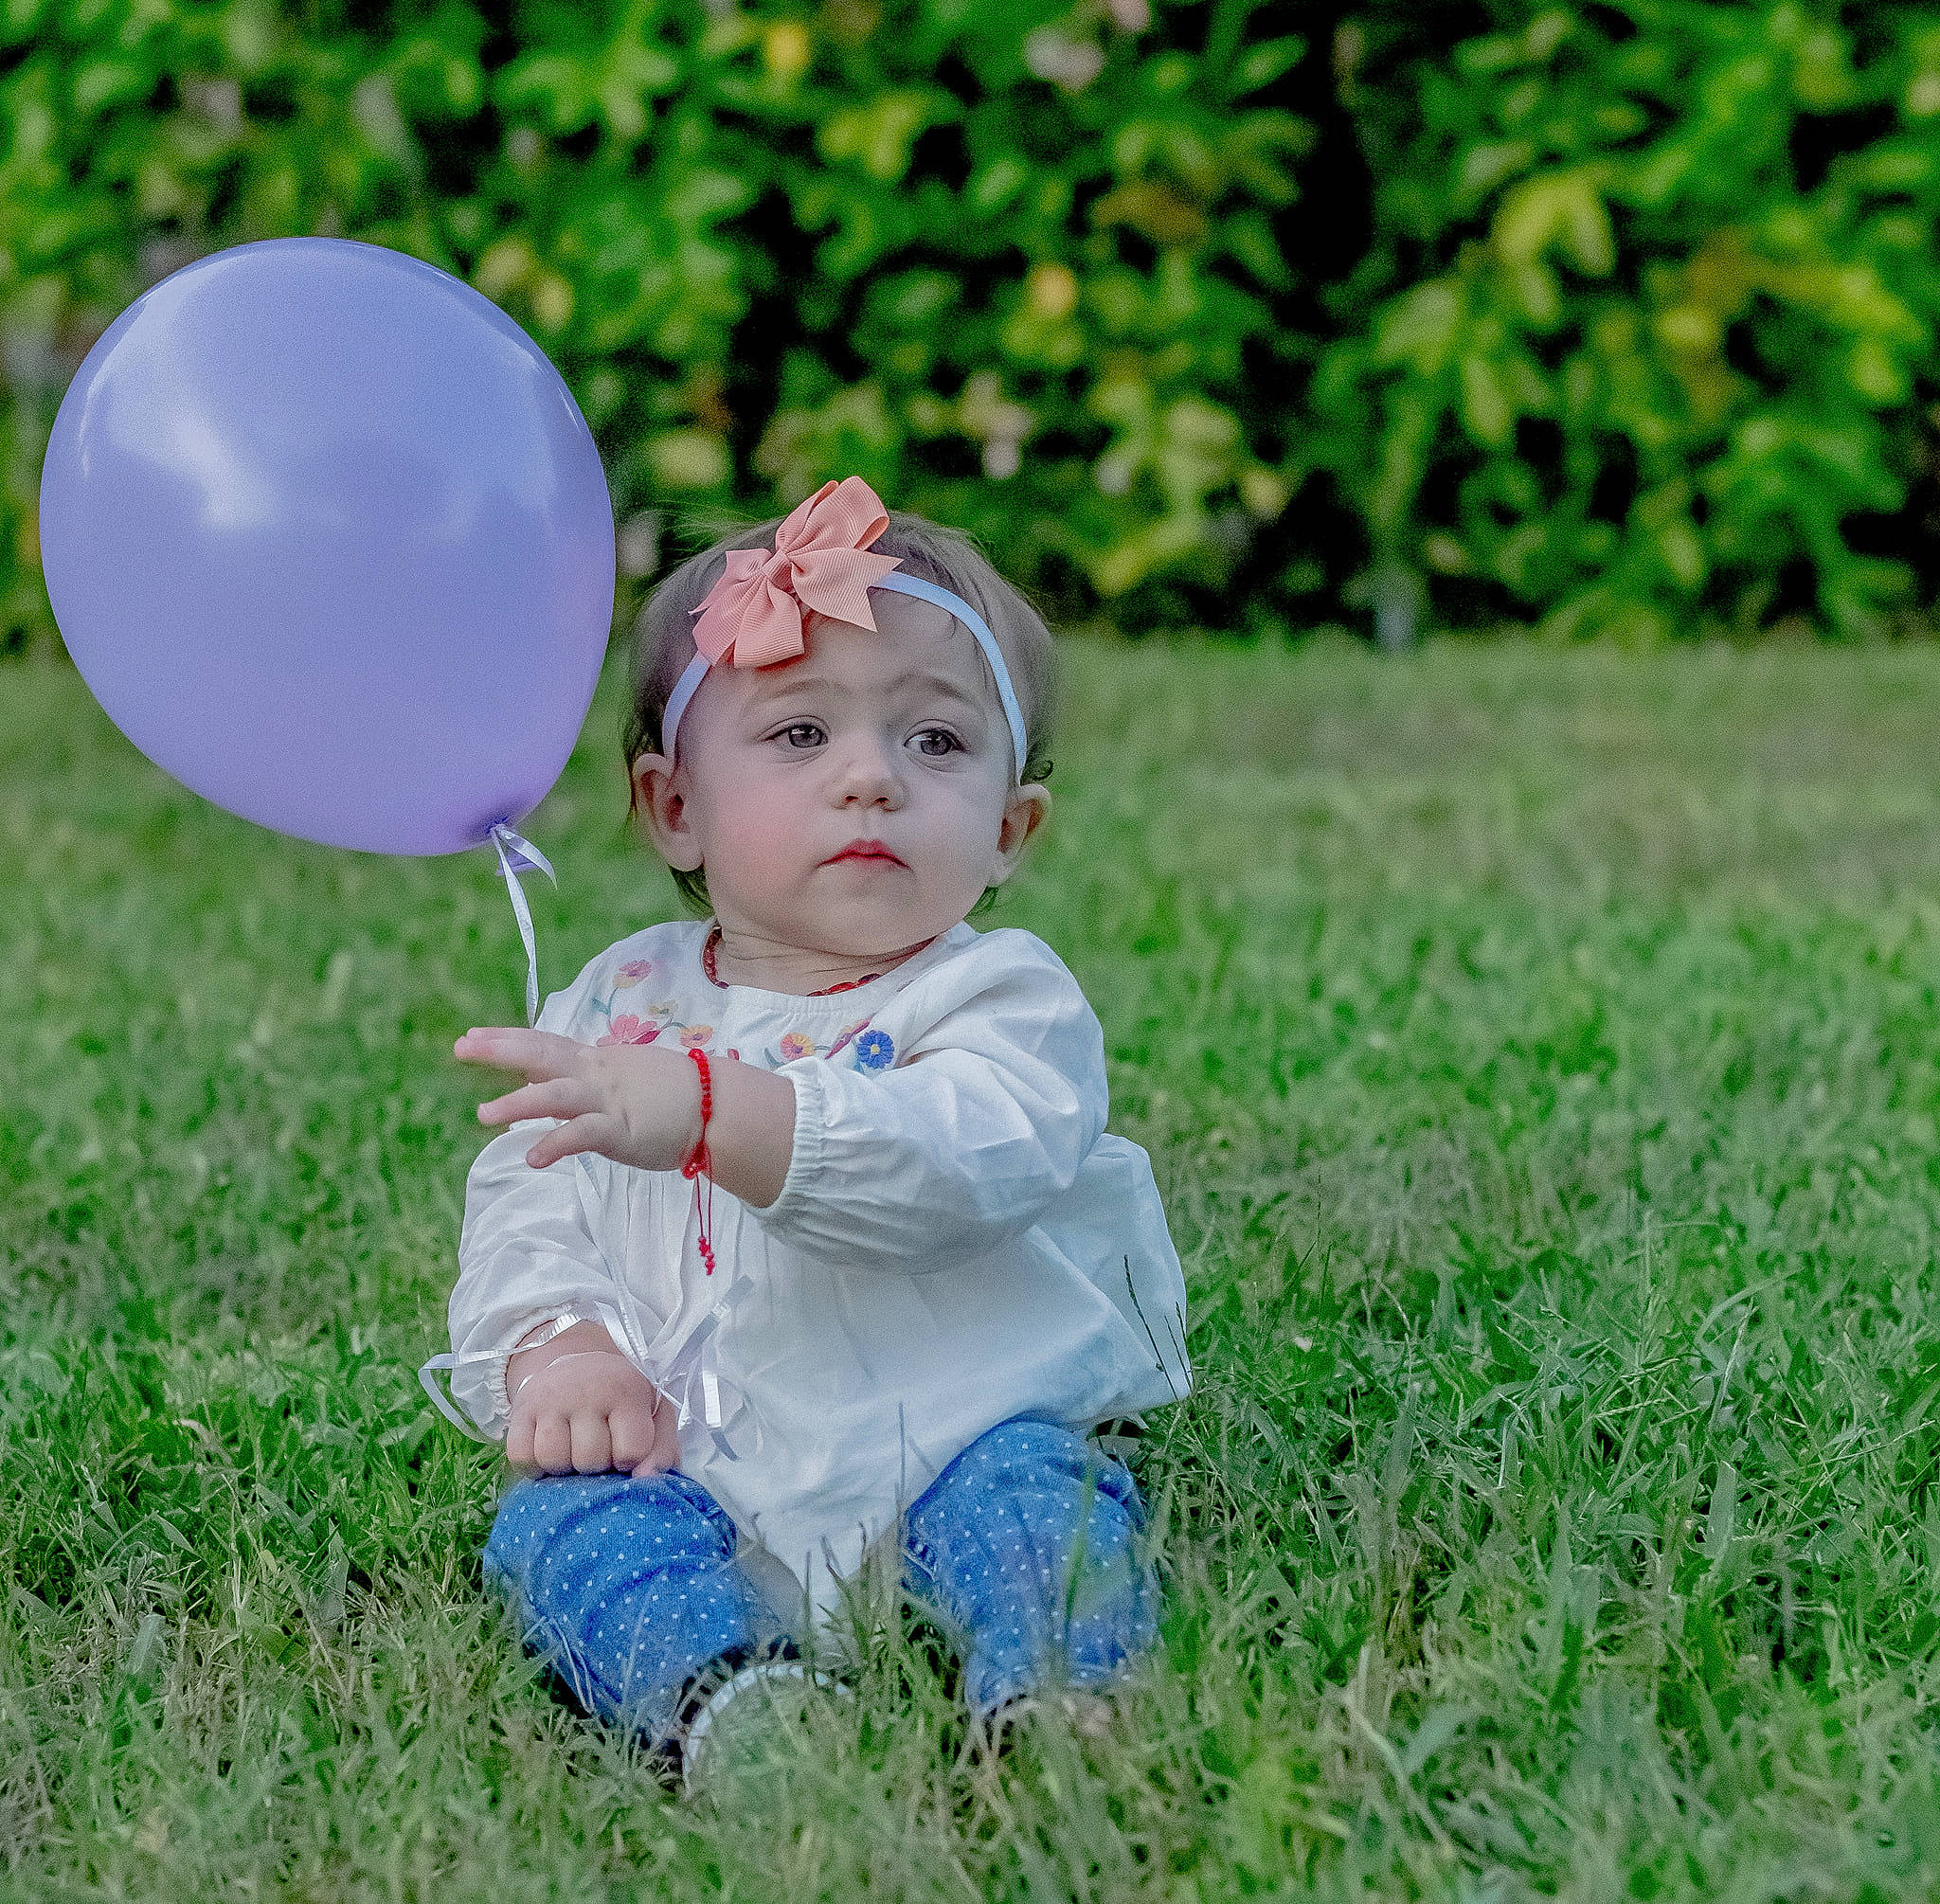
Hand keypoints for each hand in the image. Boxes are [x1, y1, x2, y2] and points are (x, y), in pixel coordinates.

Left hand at [455, 1024, 799, 1204]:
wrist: (719, 1109)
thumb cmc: (675, 1096)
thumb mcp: (626, 1079)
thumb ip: (588, 1080)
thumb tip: (548, 1083)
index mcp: (597, 1062)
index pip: (546, 1044)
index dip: (508, 1039)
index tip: (472, 1036)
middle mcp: (597, 1076)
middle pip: (543, 1056)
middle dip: (502, 1050)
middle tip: (462, 1047)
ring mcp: (608, 1102)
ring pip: (557, 1097)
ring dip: (519, 1104)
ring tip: (483, 1114)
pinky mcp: (621, 1132)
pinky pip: (583, 1136)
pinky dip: (556, 1144)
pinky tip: (531, 1157)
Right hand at [505, 1320, 677, 1476]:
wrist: (579, 1365)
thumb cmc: (621, 1399)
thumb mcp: (654, 1414)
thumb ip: (662, 1450)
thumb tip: (646, 1479)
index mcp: (626, 1391)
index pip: (631, 1451)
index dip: (629, 1461)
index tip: (625, 1450)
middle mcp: (586, 1391)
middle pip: (589, 1460)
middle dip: (596, 1465)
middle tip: (597, 1449)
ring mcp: (550, 1399)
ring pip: (553, 1460)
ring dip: (564, 1468)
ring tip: (573, 1452)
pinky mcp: (521, 1410)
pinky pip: (520, 1456)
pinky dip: (533, 1466)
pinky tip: (548, 1453)